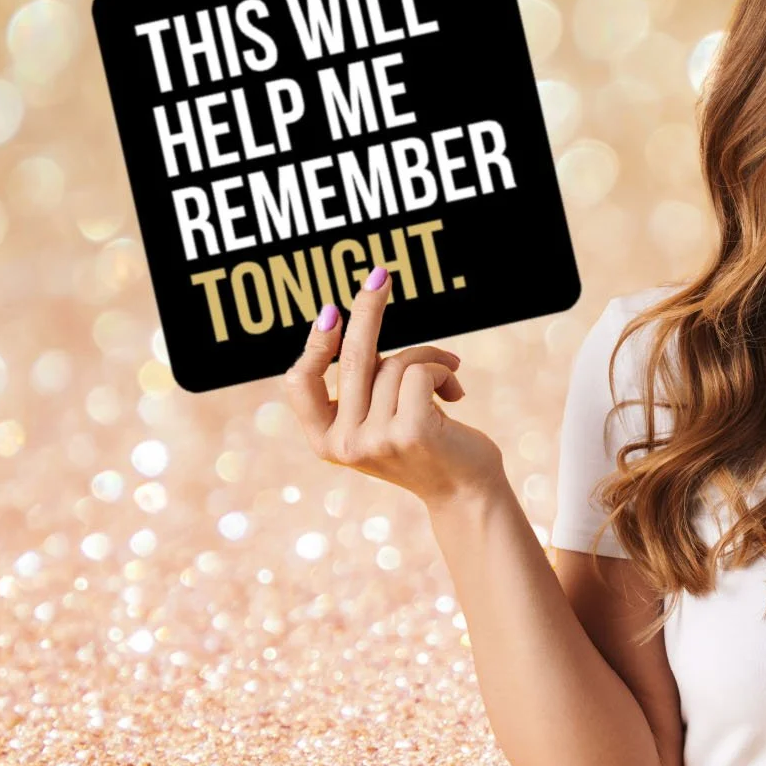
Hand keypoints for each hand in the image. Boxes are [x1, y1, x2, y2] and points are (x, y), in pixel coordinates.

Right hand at [281, 265, 505, 506]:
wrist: (467, 491)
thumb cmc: (426, 444)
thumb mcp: (380, 418)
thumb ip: (362, 386)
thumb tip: (349, 322)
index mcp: (325, 441)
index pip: (298, 383)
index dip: (313, 345)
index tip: (330, 312)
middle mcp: (344, 444)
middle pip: (351, 358)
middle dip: (367, 310)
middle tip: (380, 274)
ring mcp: (376, 440)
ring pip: (396, 363)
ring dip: (430, 358)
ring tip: (449, 377)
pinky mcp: (411, 432)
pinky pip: (420, 370)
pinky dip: (444, 370)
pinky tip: (456, 394)